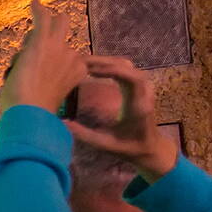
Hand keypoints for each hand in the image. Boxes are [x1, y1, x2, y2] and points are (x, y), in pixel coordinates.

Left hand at [0, 1, 89, 114]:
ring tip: (22, 60)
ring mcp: (58, 47)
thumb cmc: (35, 111)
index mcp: (78, 69)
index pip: (63, 52)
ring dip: (33, 38)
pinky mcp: (42, 42)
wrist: (31, 113)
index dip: (48, 59)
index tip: (39, 75)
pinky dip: (37, 9)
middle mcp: (72, 55)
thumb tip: (37, 67)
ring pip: (51, 26)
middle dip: (46, 40)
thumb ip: (49, 79)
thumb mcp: (50, 93)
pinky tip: (34, 1)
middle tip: (30, 59)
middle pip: (59, 36)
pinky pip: (42, 17)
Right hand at [66, 54, 179, 179]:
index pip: (131, 78)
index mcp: (138, 106)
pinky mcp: (139, 87)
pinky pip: (126, 70)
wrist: (150, 148)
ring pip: (127, 66)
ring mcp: (143, 88)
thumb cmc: (128, 147)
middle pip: (128, 67)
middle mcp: (144, 93)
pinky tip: (96, 70)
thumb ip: (84, 135)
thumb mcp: (105, 145)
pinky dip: (111, 66)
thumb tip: (62, 123)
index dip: (112, 71)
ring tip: (86, 65)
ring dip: (107, 63)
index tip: (91, 72)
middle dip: (105, 63)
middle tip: (82, 65)